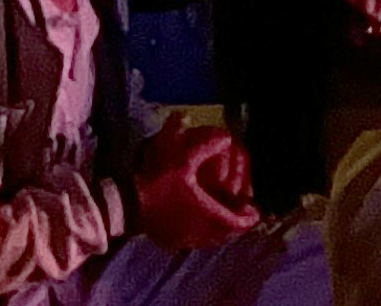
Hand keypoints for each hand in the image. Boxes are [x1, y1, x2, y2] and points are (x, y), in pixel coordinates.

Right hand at [135, 116, 259, 249]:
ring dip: (221, 228)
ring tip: (222, 214)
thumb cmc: (157, 183)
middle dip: (236, 223)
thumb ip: (206, 145)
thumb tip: (225, 137)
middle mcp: (201, 233)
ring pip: (212, 239)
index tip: (254, 211)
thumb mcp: (182, 158)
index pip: (237, 223)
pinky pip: (197, 240)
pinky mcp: (172, 242)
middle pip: (227, 234)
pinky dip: (205, 231)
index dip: (248, 217)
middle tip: (240, 211)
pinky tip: (199, 219)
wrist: (126, 205)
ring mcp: (185, 241)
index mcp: (208, 216)